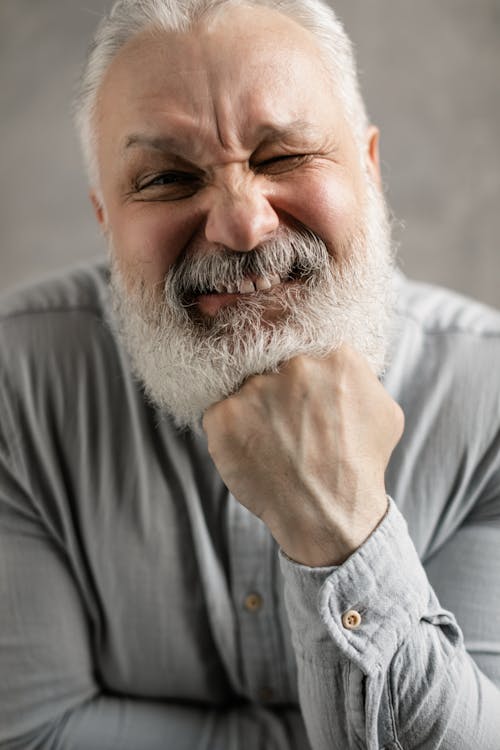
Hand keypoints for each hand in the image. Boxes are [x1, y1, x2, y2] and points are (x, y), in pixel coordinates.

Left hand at [202, 346, 403, 565]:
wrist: (328, 515)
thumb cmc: (360, 465)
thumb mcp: (384, 411)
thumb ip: (360, 375)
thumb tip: (340, 360)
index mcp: (335, 356)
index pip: (304, 338)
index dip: (296, 363)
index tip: (295, 385)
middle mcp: (294, 365)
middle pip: (271, 357)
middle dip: (275, 384)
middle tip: (283, 417)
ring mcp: (255, 389)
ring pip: (245, 385)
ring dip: (253, 408)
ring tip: (271, 441)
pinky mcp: (223, 415)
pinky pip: (220, 410)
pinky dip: (231, 430)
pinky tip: (252, 450)